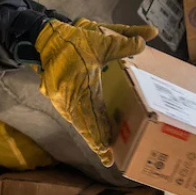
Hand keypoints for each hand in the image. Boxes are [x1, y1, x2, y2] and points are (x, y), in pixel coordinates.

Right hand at [35, 20, 148, 164]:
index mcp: (81, 82)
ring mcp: (59, 97)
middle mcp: (68, 94)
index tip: (107, 149)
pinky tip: (90, 131)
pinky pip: (70, 114)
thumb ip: (125, 41)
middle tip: (107, 157)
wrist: (46, 37)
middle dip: (96, 140)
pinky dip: (81, 123)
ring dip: (89, 133)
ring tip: (101, 148)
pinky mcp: (55, 96)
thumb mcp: (101, 39)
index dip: (99, 133)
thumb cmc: (74, 39)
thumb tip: (149, 37)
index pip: (92, 113)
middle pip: (83, 123)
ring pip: (76, 120)